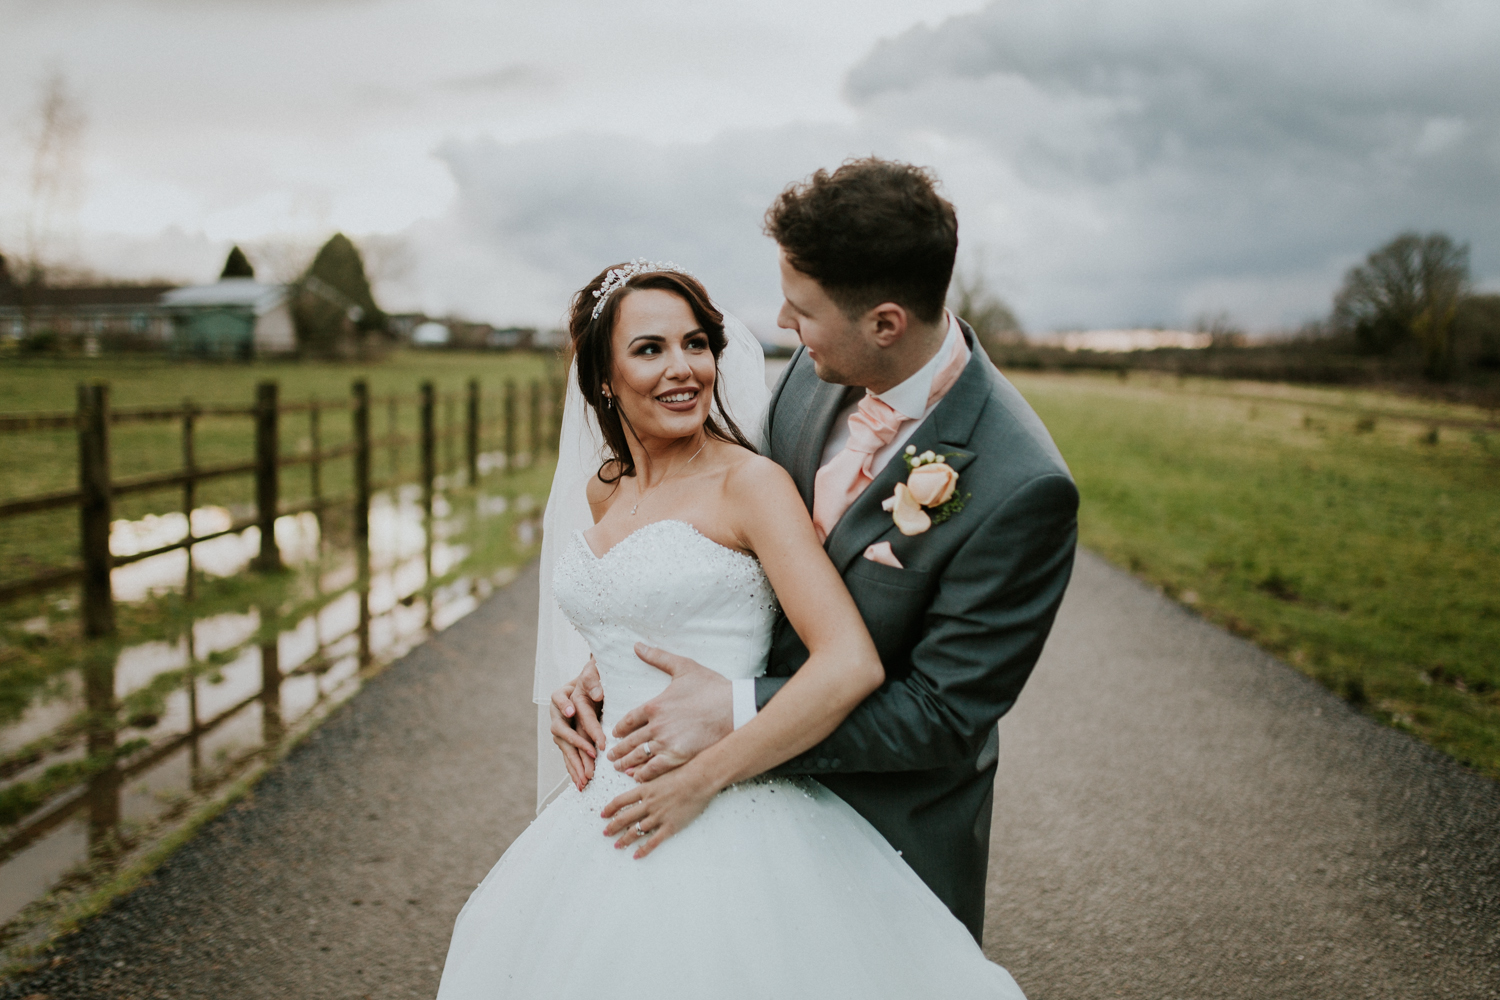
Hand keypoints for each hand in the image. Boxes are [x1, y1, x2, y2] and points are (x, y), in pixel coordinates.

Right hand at [550, 657, 604, 789]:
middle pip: (561, 730)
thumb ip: (593, 678)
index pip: (560, 701)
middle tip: (590, 756)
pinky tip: (582, 784)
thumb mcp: (591, 673)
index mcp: (559, 695)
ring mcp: (560, 729)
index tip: (573, 712)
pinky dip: (574, 769)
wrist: (585, 684)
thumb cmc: (590, 677)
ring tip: (585, 779)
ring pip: (564, 747)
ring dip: (575, 764)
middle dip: (575, 745)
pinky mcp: (566, 741)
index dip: (566, 707)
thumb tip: (599, 694)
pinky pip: (568, 756)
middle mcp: (556, 714)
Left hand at [600, 762, 717, 858]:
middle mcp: (647, 804)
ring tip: (617, 845)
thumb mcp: (660, 774)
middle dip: (612, 827)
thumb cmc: (683, 773)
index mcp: (644, 790)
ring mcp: (658, 816)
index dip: (609, 809)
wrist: (699, 780)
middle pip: (624, 818)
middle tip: (605, 833)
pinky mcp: (670, 826)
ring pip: (636, 831)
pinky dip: (643, 849)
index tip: (603, 814)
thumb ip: (647, 780)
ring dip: (624, 839)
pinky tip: (636, 855)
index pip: (620, 801)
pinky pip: (653, 841)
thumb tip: (635, 779)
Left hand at [607, 643, 731, 781]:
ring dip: (626, 763)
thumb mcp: (683, 667)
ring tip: (620, 768)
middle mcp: (656, 725)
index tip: (614, 734)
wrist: (733, 708)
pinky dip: (644, 774)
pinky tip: (639, 777)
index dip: (619, 729)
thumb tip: (637, 645)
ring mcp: (667, 742)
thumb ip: (658, 657)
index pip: (629, 720)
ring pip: (639, 756)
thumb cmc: (711, 687)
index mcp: (655, 705)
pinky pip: (655, 768)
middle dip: (618, 750)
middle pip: (630, 741)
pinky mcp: (679, 756)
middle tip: (611, 756)